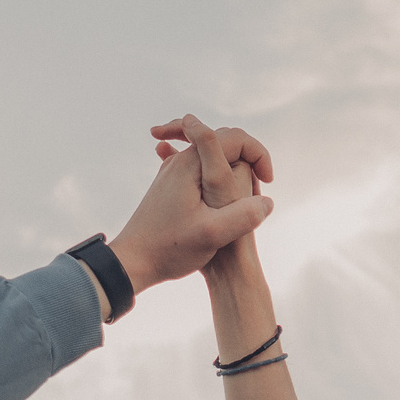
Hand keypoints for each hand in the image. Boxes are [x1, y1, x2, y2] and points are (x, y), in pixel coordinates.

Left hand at [106, 116, 275, 290]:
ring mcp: (171, 172)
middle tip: (261, 181)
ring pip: (209, 151)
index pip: (236, 138)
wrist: (131, 262)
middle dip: (248, 154)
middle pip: (223, 138)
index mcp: (192, 165)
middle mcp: (180, 162)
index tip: (267, 182)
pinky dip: (213, 168)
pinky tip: (218, 179)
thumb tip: (268, 202)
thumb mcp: (213, 235)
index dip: (259, 154)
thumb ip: (244, 216)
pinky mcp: (168, 186)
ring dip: (232, 160)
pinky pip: (196, 165)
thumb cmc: (169, 249)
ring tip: (248, 177)